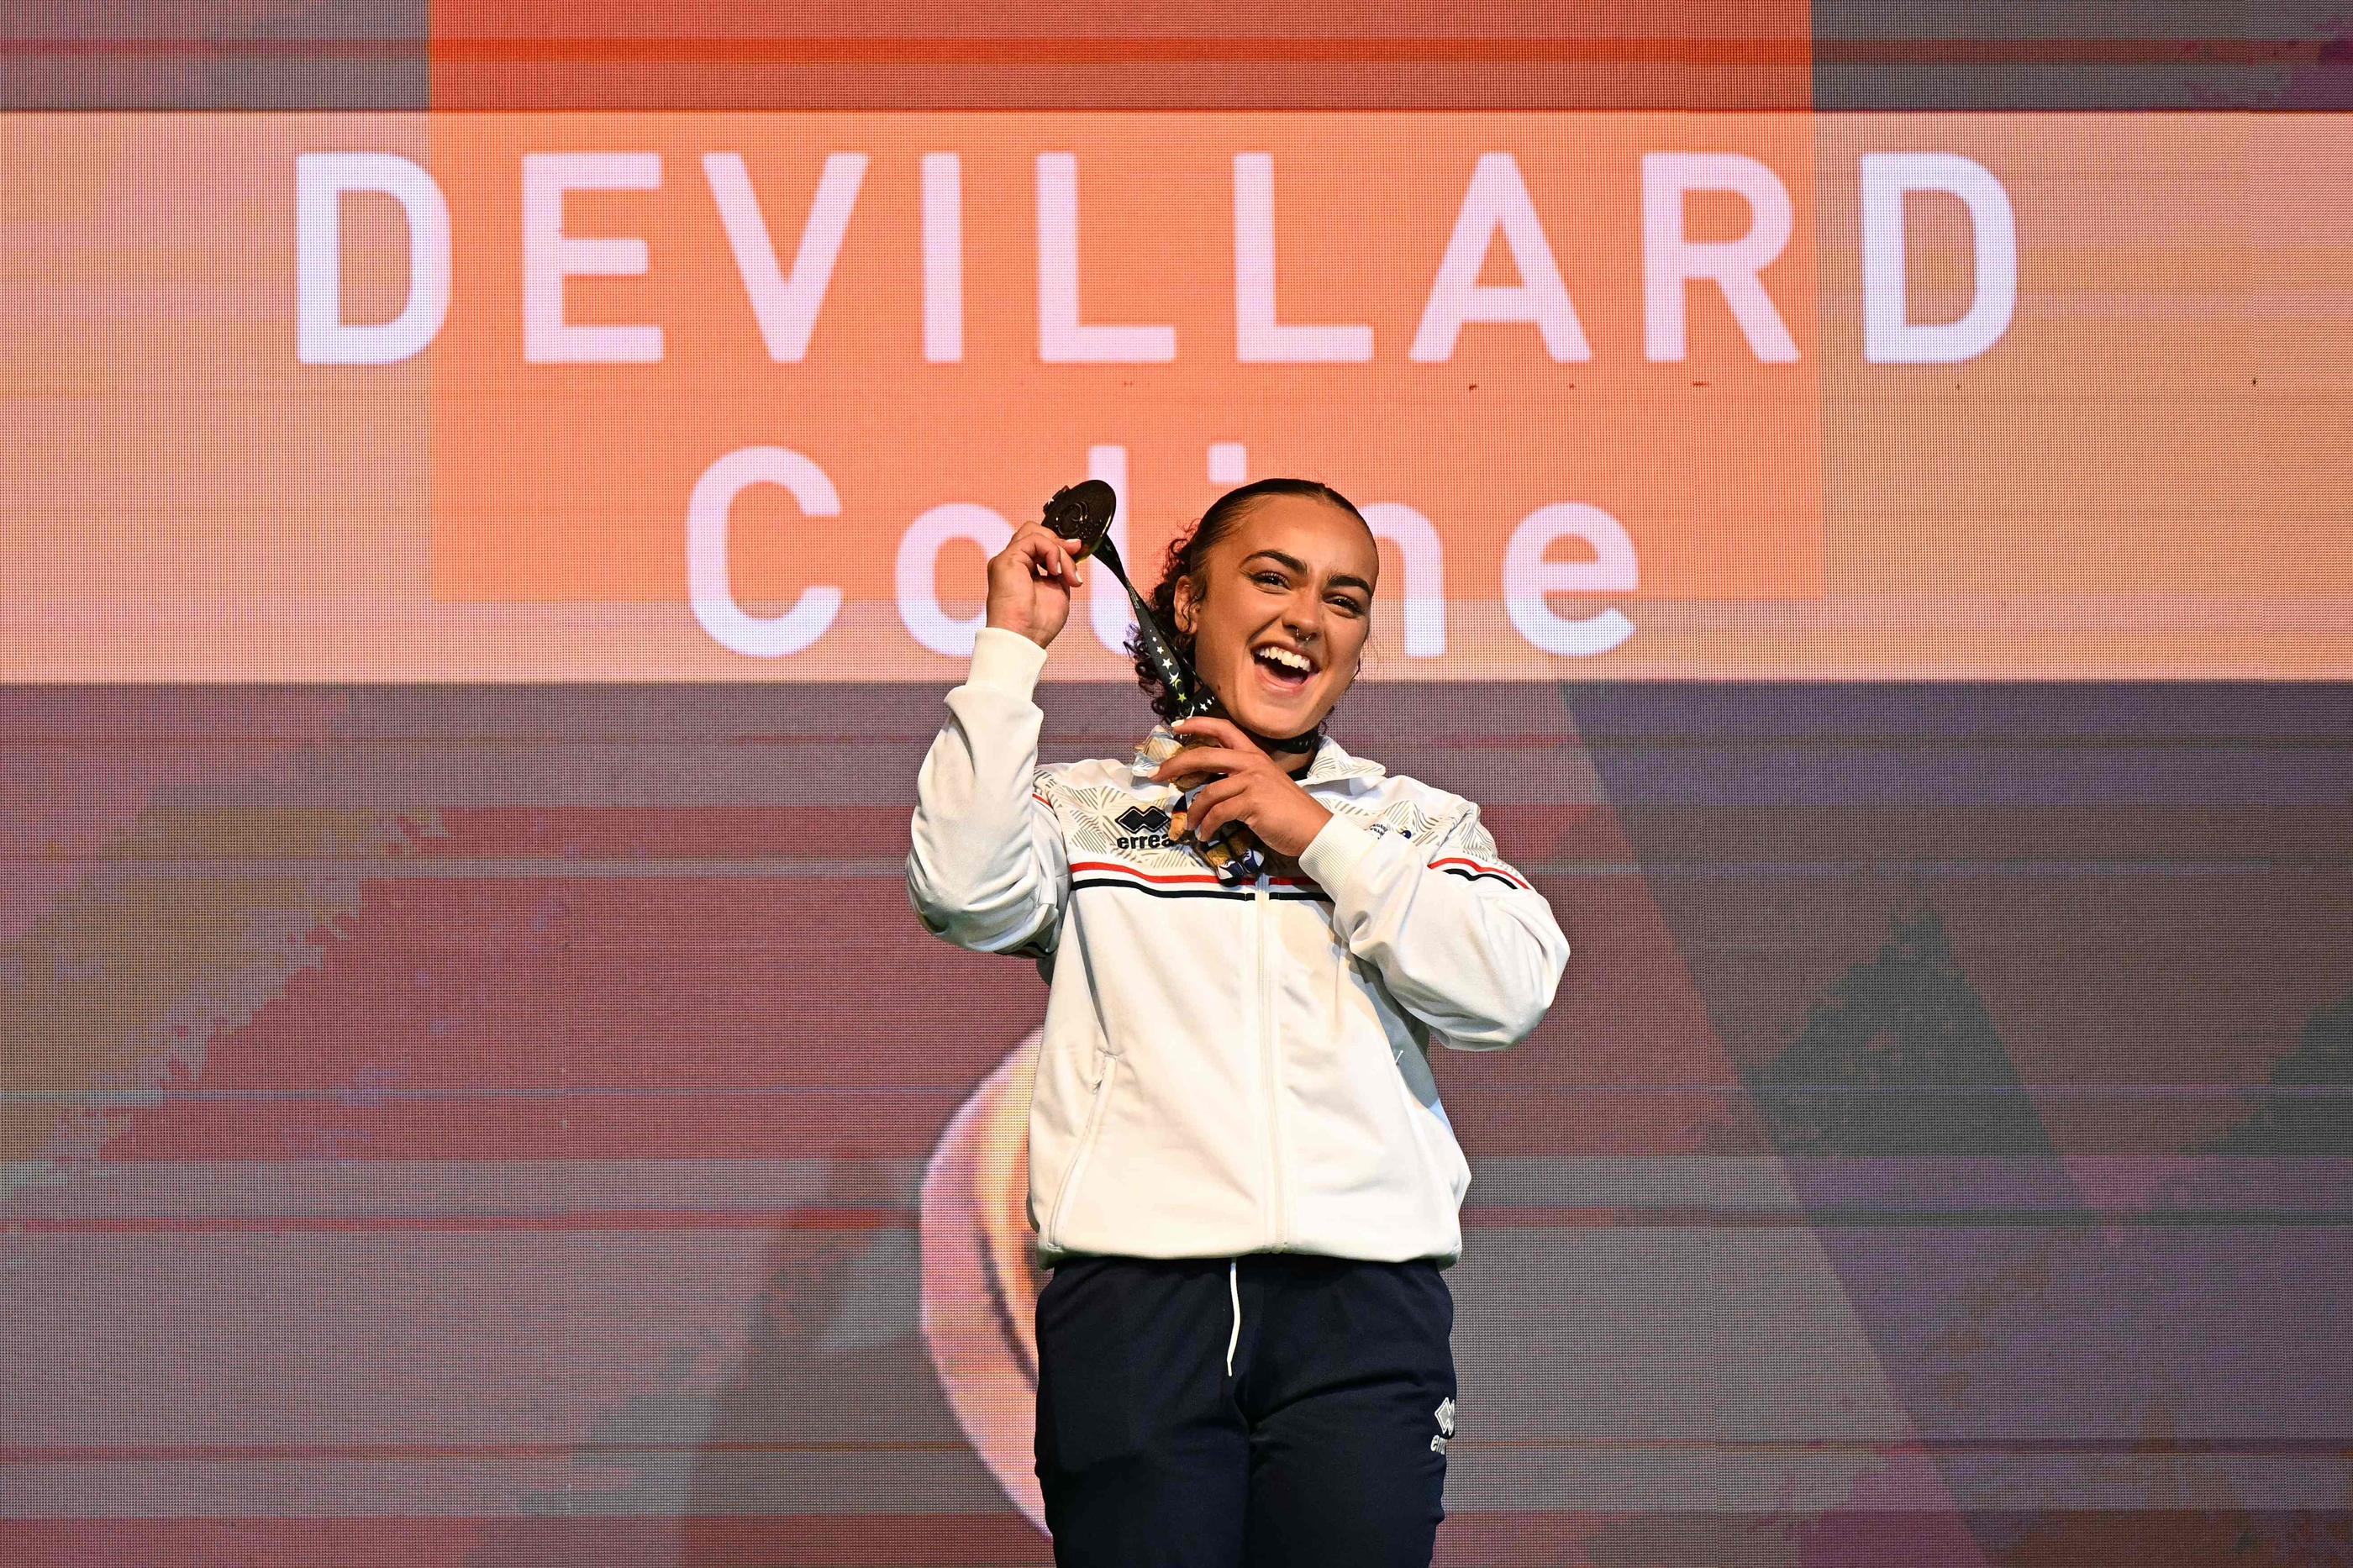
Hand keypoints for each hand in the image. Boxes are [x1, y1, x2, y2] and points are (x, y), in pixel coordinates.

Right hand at [985, 519, 1086, 648]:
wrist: (1023, 638)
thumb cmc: (1037, 624)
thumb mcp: (1058, 589)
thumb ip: (1062, 568)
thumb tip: (1073, 547)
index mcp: (1023, 570)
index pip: (1040, 544)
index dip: (1060, 546)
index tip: (1078, 554)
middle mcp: (1013, 563)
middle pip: (1035, 532)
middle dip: (1060, 543)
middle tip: (1075, 558)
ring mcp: (1008, 559)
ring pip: (1035, 532)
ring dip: (1059, 550)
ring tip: (1066, 573)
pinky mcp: (1007, 559)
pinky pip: (1035, 540)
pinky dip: (1052, 552)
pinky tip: (1055, 571)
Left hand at [1149, 716, 1333, 859]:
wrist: (1313, 830)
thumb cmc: (1289, 812)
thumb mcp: (1266, 785)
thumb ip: (1241, 780)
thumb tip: (1211, 787)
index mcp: (1255, 755)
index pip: (1224, 728)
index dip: (1198, 724)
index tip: (1176, 727)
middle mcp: (1252, 763)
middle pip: (1205, 755)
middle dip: (1176, 764)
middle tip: (1156, 775)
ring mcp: (1252, 781)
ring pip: (1209, 791)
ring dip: (1194, 811)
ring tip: (1191, 824)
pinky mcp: (1252, 803)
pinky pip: (1218, 813)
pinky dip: (1208, 826)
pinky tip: (1206, 835)